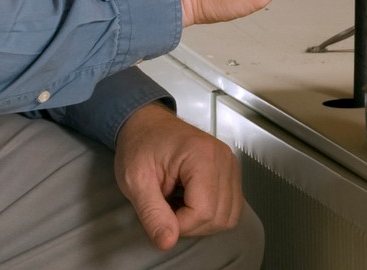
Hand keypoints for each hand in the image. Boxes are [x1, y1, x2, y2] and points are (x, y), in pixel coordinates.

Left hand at [112, 103, 243, 250]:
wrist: (146, 125)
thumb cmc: (140, 144)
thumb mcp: (135, 180)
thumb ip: (152, 214)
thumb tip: (167, 241)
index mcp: (201, 156)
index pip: (203, 211)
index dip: (179, 224)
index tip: (160, 213)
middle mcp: (223, 159)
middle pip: (219, 216)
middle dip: (191, 224)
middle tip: (167, 210)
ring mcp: (230, 165)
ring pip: (229, 216)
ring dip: (202, 221)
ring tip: (178, 205)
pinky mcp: (230, 173)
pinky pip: (230, 207)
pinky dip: (211, 214)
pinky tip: (190, 202)